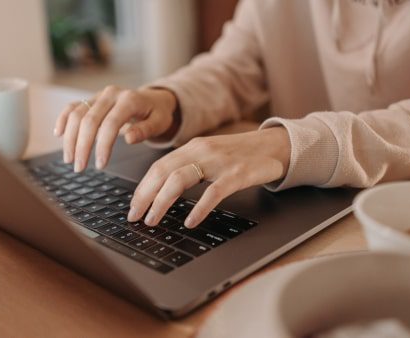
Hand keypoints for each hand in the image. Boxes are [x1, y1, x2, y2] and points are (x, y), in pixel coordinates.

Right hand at [53, 86, 177, 170]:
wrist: (153, 99)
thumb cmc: (157, 114)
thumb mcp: (159, 123)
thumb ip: (145, 130)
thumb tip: (129, 138)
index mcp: (129, 99)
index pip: (111, 124)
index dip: (103, 145)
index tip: (100, 165)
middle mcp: (111, 94)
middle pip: (89, 120)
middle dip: (82, 146)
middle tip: (79, 167)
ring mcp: (99, 95)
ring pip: (76, 114)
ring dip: (70, 138)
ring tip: (69, 159)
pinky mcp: (91, 99)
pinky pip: (72, 107)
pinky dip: (63, 119)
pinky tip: (58, 134)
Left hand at [127, 127, 290, 227]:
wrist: (276, 146)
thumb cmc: (241, 155)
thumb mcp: (210, 156)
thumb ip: (189, 168)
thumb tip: (163, 192)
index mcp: (192, 147)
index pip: (158, 167)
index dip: (142, 188)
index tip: (133, 206)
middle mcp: (202, 151)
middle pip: (162, 172)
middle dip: (144, 196)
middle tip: (135, 217)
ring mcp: (219, 161)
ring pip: (180, 179)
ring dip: (162, 202)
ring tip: (153, 220)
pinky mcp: (237, 173)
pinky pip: (213, 192)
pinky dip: (198, 209)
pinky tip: (190, 222)